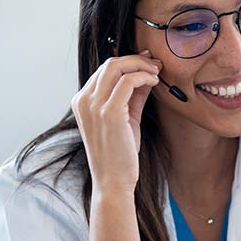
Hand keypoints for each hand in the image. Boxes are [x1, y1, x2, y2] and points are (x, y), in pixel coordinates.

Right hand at [71, 50, 161, 195]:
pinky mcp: (109, 112)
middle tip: (157, 64)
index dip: (129, 62)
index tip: (148, 64)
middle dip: (136, 59)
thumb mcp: (126, 119)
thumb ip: (133, 96)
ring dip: (141, 65)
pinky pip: (128, 81)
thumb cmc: (119, 154)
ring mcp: (93, 105)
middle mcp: (83, 100)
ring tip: (158, 72)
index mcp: (82, 101)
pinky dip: (144, 76)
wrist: (113, 181)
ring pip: (117, 67)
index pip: (104, 70)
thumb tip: (147, 74)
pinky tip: (155, 82)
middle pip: (110, 63)